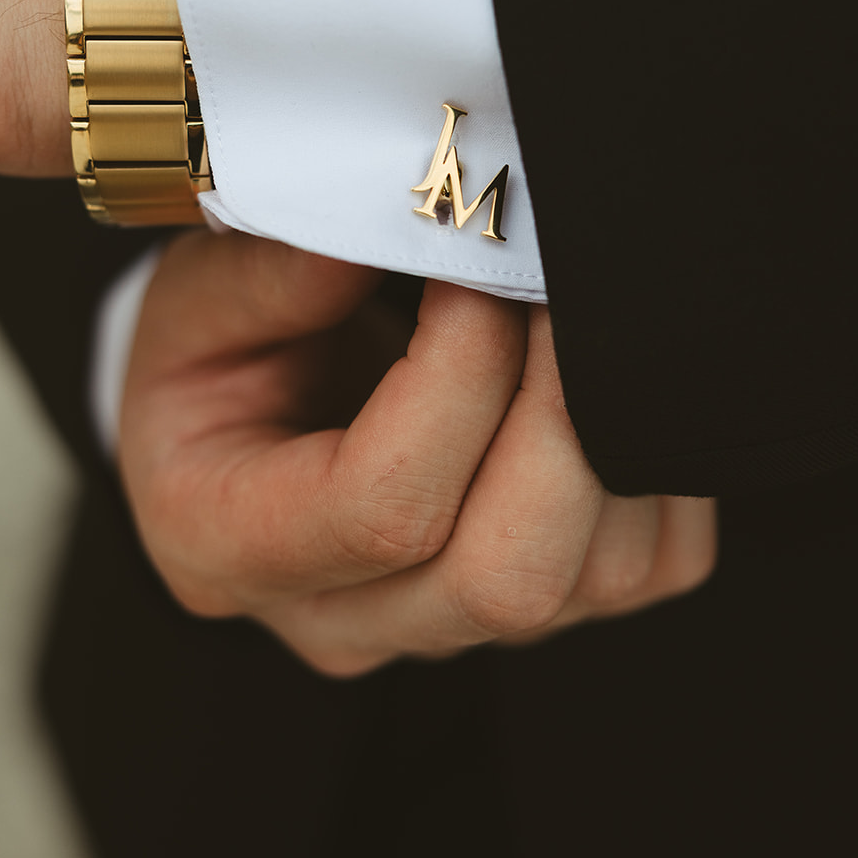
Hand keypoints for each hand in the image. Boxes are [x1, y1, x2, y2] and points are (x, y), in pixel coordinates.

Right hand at [118, 230, 717, 676]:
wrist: (243, 399)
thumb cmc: (219, 346)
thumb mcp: (201, 291)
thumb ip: (283, 270)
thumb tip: (424, 232)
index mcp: (227, 545)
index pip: (382, 509)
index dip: (457, 376)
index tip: (471, 267)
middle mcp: (345, 618)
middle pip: (504, 578)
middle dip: (558, 410)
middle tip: (550, 284)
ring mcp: (450, 625)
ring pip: (595, 577)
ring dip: (611, 426)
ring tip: (572, 308)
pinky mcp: (541, 608)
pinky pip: (652, 563)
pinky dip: (656, 457)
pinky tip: (606, 371)